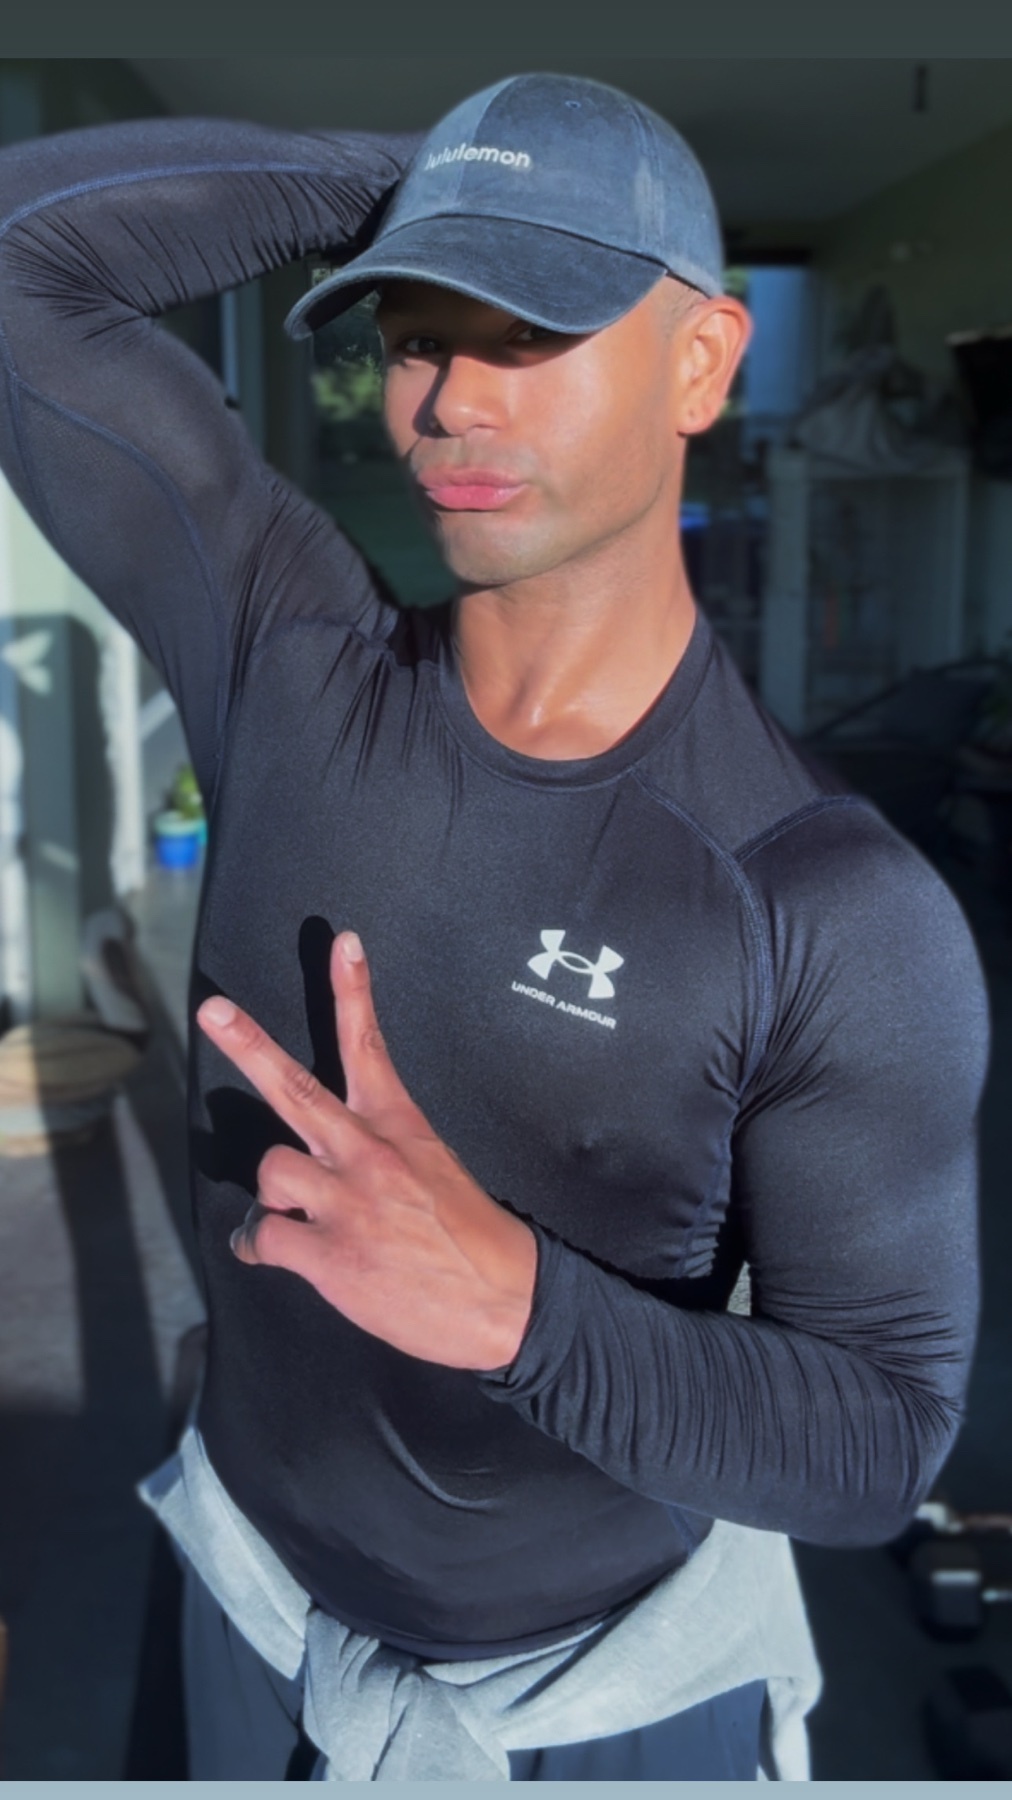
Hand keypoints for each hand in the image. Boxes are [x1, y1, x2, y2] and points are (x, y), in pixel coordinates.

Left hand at [196, 932, 536, 1370]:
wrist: (505, 1302)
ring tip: (294, 1217)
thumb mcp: (436, 1170)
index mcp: (398, 1127)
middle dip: (249, 1045)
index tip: (343, 943)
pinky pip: (262, 1236)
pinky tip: (267, 1252)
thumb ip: (378, 1154)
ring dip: (275, 1197)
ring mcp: (346, 1203)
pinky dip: (257, 1245)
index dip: (353, 991)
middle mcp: (367, 1154)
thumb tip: (325, 1163)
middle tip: (212, 1010)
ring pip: (271, 1172)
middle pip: (295, 1088)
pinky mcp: (329, 1255)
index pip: (369, 1046)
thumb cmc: (471, 1240)